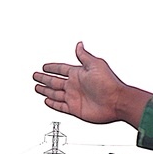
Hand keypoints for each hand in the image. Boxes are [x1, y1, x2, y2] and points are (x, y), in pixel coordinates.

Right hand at [33, 42, 150, 124]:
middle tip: (36, 76)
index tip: (45, 66)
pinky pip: (60, 106)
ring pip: (55, 93)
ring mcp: (74, 97)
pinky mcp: (75, 109)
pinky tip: (47, 101)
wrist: (116, 102)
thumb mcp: (96, 64)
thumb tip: (79, 45)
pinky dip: (52, 104)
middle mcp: (75, 85)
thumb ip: (84, 56)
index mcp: (78, 74)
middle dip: (44, 78)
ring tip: (37, 88)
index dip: (52, 67)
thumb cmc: (109, 83)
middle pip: (54, 81)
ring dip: (45, 90)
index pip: (61, 69)